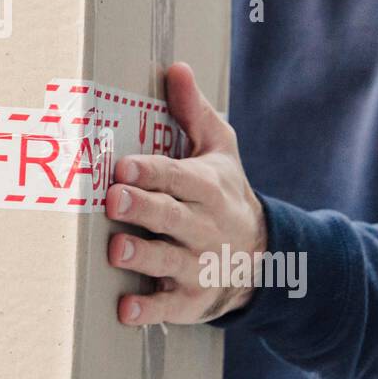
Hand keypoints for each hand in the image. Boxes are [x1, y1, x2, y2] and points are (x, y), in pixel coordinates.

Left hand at [107, 62, 266, 325]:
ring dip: (142, 257)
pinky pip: (169, 307)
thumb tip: (175, 68)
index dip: (152, 171)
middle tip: (113, 199)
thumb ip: (193, 112)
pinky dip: (149, 310)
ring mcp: (199, 265)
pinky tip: (126, 309)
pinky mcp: (192, 300)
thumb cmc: (225, 193)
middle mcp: (204, 227)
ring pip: (168, 261)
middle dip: (143, 208)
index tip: (124, 166)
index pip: (179, 177)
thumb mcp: (219, 149)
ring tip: (116, 250)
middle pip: (171, 217)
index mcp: (208, 187)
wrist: (264, 256)